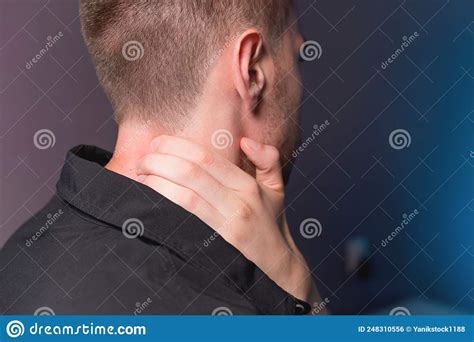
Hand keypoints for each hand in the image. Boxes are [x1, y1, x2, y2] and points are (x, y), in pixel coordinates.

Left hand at [137, 135, 324, 312]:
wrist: (277, 271)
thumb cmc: (270, 227)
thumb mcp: (276, 190)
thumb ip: (268, 160)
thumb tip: (245, 141)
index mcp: (247, 186)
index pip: (205, 157)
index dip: (175, 146)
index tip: (157, 143)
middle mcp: (238, 203)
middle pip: (190, 172)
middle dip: (158, 161)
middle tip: (142, 161)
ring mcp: (226, 227)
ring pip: (183, 196)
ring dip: (155, 183)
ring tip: (142, 178)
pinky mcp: (213, 247)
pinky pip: (182, 222)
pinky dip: (162, 207)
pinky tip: (149, 200)